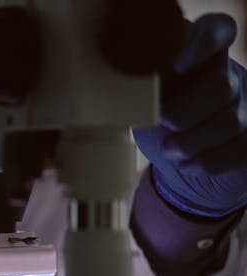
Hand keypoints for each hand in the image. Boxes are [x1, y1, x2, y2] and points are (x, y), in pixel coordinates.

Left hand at [133, 14, 246, 216]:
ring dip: (190, 143)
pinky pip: (238, 151)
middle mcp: (229, 73)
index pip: (217, 30)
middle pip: (220, 86)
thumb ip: (135, 89)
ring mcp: (245, 104)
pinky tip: (187, 164)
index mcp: (198, 53)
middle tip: (158, 122)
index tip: (178, 65)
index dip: (202, 44)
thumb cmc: (151, 116)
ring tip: (168, 149)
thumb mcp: (137, 99)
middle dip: (183, 114)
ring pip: (229, 122)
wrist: (171, 153)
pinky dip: (207, 163)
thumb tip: (122, 98)